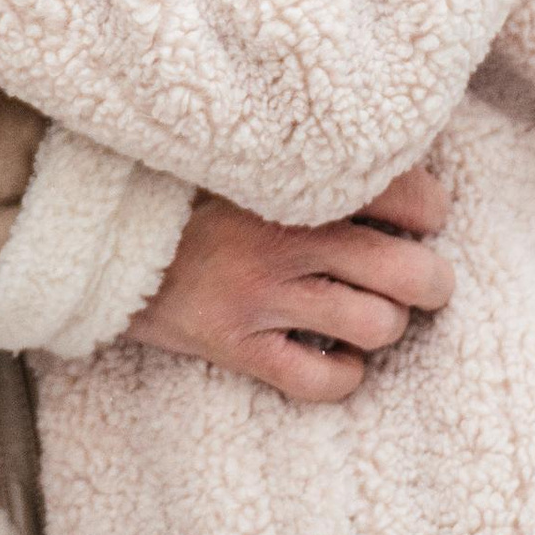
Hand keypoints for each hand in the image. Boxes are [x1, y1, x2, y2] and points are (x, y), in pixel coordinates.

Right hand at [125, 167, 454, 403]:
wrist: (103, 231)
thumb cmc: (189, 187)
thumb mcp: (251, 153)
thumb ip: (314, 156)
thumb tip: (397, 154)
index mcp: (296, 177)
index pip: (410, 194)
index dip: (429, 211)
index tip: (418, 217)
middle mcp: (286, 236)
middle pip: (411, 273)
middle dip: (432, 282)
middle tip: (422, 280)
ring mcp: (262, 295)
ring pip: (377, 327)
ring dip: (385, 326)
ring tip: (369, 314)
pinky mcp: (237, 345)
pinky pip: (323, 381)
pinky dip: (345, 375)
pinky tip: (334, 355)